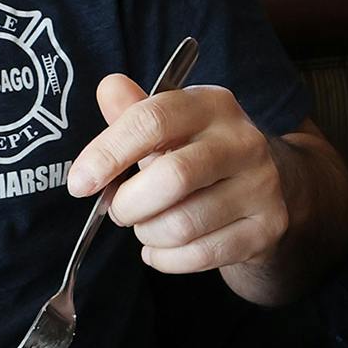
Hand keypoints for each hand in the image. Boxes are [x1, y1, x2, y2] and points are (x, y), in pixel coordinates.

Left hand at [65, 74, 290, 275]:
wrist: (263, 187)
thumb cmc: (198, 153)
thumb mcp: (168, 127)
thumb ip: (134, 112)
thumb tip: (108, 88)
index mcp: (212, 105)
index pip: (153, 121)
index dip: (108, 153)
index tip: (79, 183)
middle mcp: (243, 141)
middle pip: (173, 177)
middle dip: (129, 204)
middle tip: (119, 210)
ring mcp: (261, 185)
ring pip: (183, 224)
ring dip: (148, 233)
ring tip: (147, 226)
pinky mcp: (267, 227)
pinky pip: (202, 255)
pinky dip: (167, 259)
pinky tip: (162, 249)